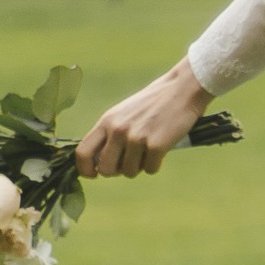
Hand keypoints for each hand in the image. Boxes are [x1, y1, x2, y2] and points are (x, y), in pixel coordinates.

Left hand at [75, 63, 208, 176]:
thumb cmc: (153, 103)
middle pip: (105, 169)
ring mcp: (136, 138)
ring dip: (139, 166)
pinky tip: (161, 149)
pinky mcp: (155, 145)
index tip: (94, 174)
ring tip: (148, 150)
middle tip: (129, 162)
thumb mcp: (123, 114)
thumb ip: (110, 135)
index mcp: (107, 121)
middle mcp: (118, 130)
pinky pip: (150, 169)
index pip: (82, 152)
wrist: (182, 90)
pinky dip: (156, 164)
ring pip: (129, 172)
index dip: (85, 169)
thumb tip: (101, 163)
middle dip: (116, 171)